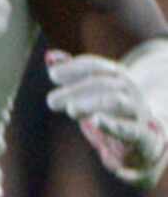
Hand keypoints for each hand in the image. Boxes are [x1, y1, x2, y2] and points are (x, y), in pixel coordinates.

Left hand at [45, 47, 167, 186]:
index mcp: (117, 78)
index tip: (53, 75)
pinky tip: (95, 122)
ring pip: (115, 101)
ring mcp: (136, 112)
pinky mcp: (141, 136)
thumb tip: (50, 56)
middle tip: (53, 102)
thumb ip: (72, 74)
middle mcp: (129, 91)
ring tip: (71, 109)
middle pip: (102, 82)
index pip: (95, 66)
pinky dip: (111, 125)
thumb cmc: (112, 113)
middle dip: (74, 90)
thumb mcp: (91, 92)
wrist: (147, 140)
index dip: (74, 68)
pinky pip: (129, 129)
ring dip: (89, 103)